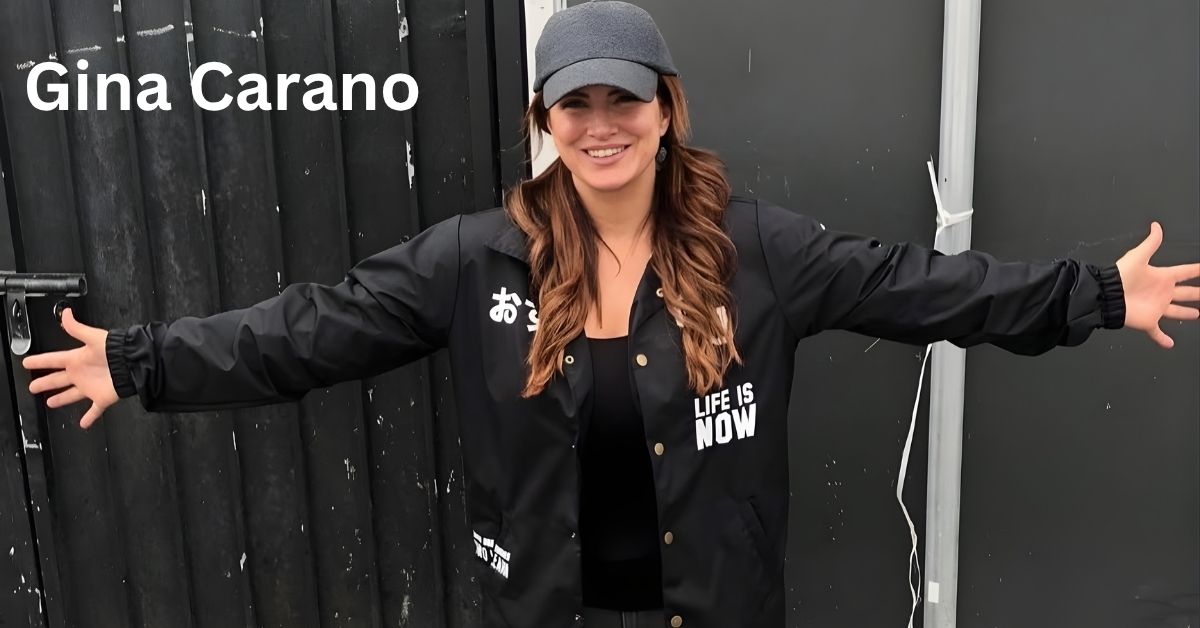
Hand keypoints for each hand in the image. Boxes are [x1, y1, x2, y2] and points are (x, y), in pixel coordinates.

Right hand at [21, 308, 118, 428]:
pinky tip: (83, 424)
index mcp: (77, 358)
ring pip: (71, 395)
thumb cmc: (115, 349)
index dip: (39, 361)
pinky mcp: (102, 398)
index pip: (53, 360)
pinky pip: (94, 410)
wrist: (133, 363)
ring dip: (61, 399)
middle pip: (58, 379)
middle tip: (33, 386)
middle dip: (45, 383)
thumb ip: (77, 328)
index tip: (27, 362)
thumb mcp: (93, 337)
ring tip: (50, 402)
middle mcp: (82, 373)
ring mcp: (91, 386)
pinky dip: (89, 418)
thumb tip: (66, 314)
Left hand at [1114, 222, 1199, 348]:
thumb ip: (1150, 243)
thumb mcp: (1138, 257)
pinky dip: (1162, 340)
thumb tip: (1156, 225)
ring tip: (1198, 314)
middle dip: (1198, 294)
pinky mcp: (1148, 321)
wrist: (1106, 295)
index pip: (1185, 272)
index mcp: (1162, 277)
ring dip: (1186, 313)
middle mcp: (1162, 292)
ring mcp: (1156, 308)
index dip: (1197, 270)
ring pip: (1176, 312)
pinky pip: (1157, 333)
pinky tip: (1170, 344)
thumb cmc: (1121, 276)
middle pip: (1186, 293)